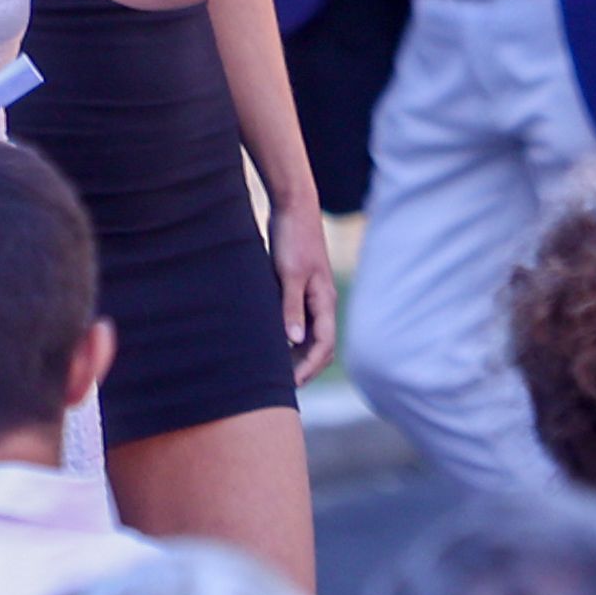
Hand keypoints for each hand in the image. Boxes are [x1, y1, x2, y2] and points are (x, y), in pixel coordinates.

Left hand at [270, 199, 335, 368]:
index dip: (309, 368)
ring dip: (297, 354)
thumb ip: (291, 308)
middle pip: (320, 346)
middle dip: (305, 368)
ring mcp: (312, 295)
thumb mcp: (288, 274)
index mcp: (324, 301)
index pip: (323, 346)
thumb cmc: (293, 239)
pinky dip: (288, 337)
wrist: (293, 206)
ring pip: (309, 335)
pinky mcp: (299, 287)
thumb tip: (293, 342)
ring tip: (275, 372)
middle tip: (282, 388)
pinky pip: (298, 321)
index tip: (291, 385)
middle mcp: (321, 302)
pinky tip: (271, 343)